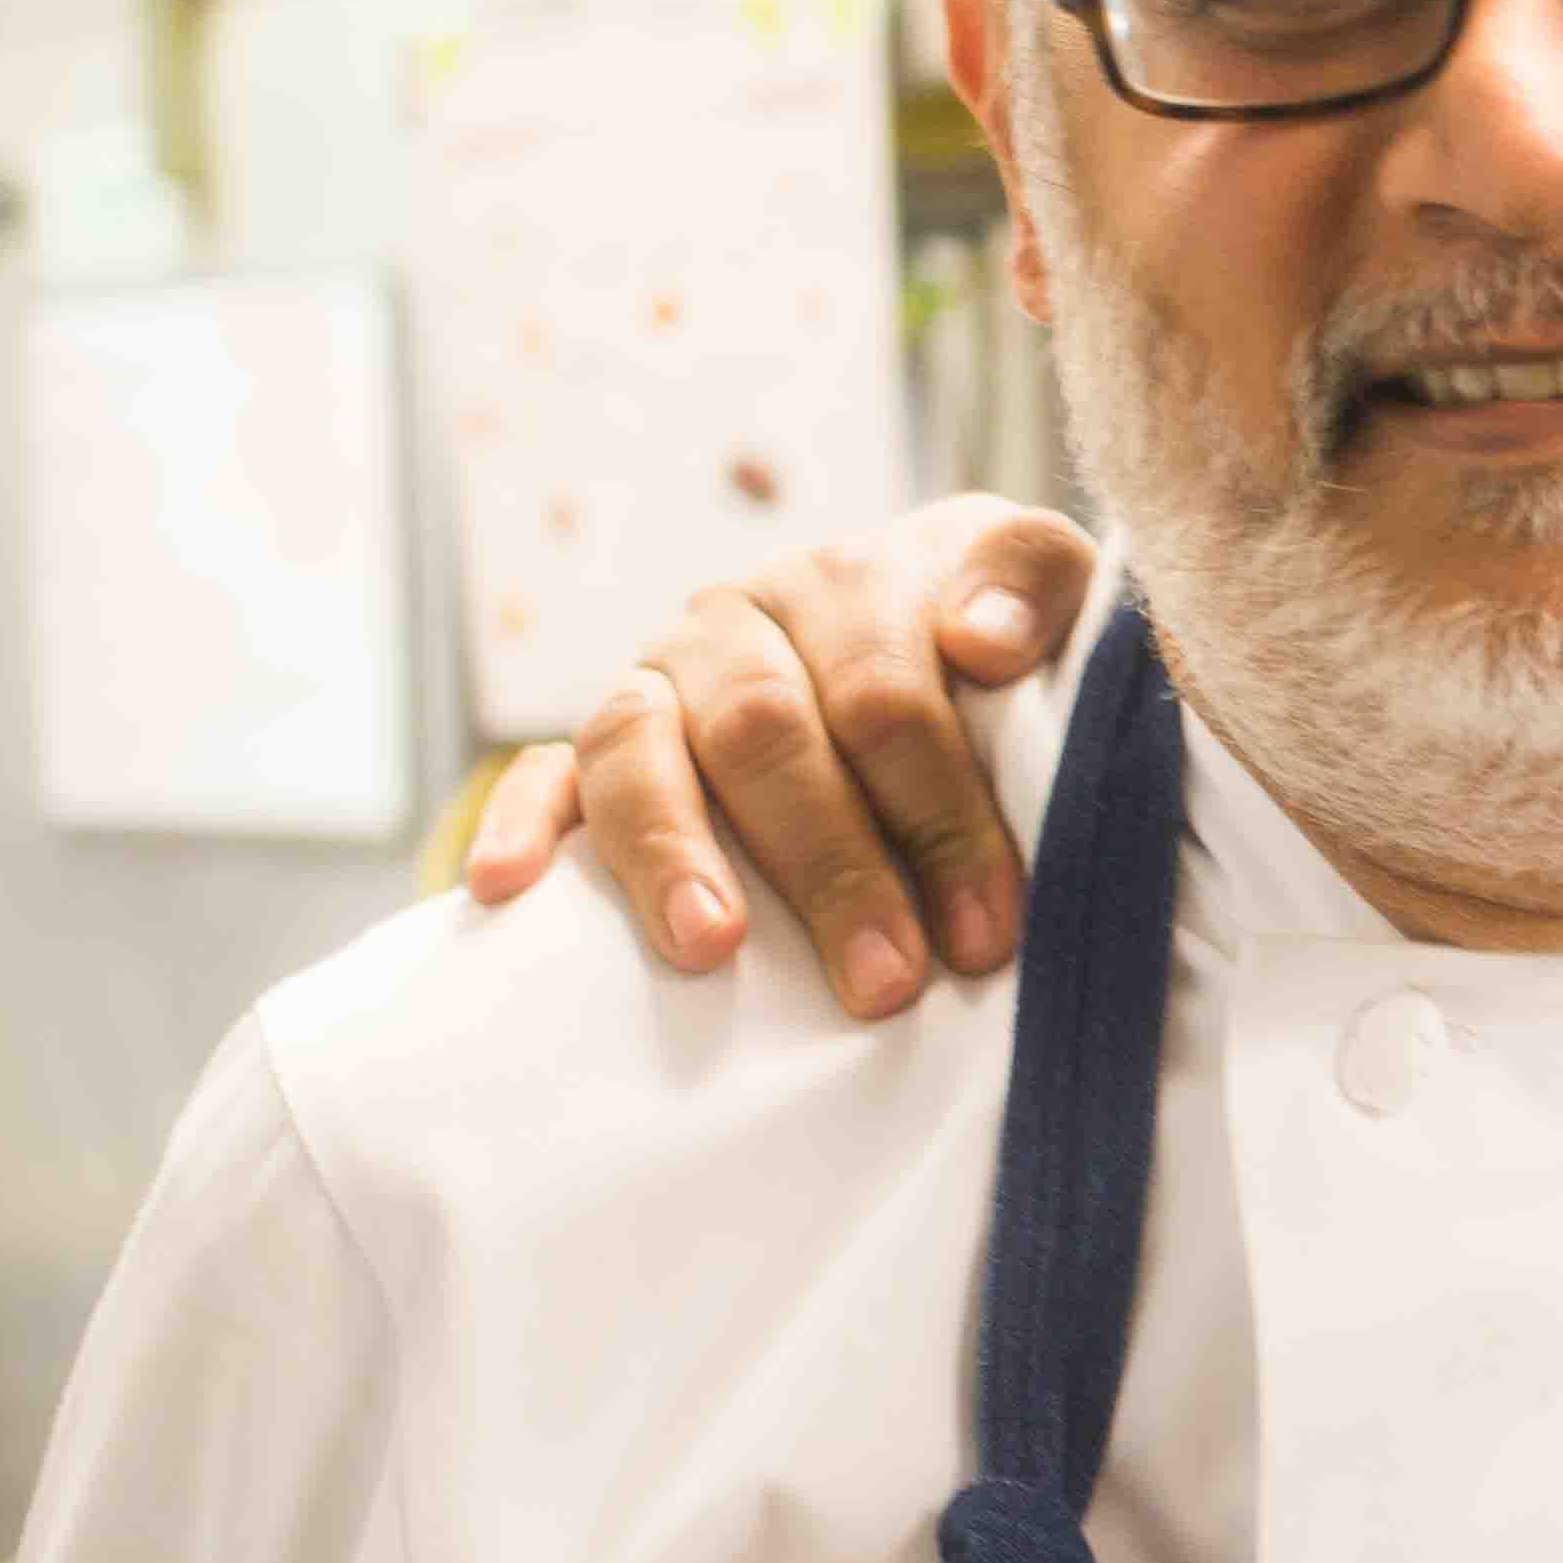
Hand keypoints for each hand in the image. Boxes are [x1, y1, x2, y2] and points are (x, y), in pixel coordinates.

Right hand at [458, 500, 1098, 1012]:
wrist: (940, 622)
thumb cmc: (1009, 643)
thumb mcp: (1058, 589)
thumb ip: (1034, 587)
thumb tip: (982, 642)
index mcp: (853, 581)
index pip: (885, 693)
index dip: (938, 814)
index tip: (984, 929)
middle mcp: (744, 617)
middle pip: (767, 732)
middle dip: (831, 866)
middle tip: (884, 981)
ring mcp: (663, 675)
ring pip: (639, 746)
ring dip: (671, 852)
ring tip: (711, 949)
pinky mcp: (598, 738)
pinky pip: (541, 772)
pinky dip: (516, 821)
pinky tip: (504, 888)